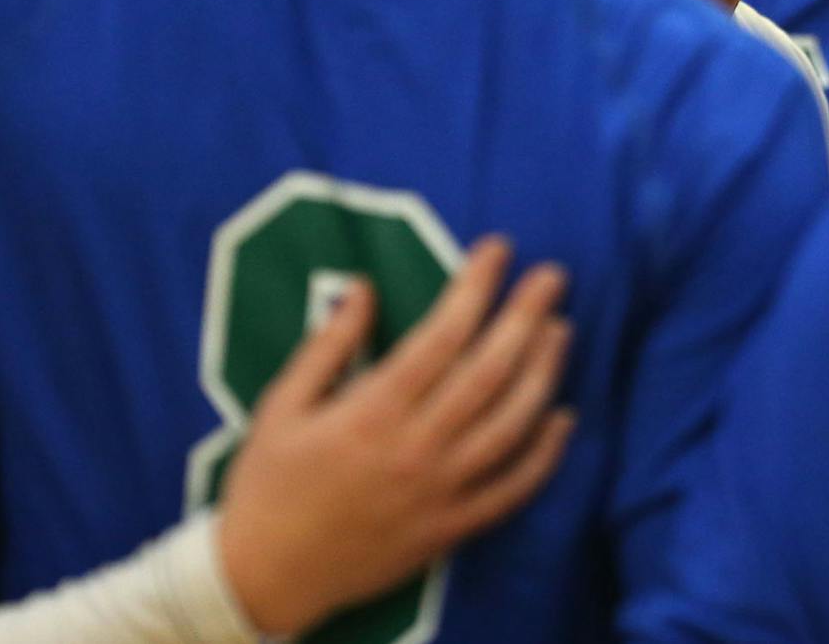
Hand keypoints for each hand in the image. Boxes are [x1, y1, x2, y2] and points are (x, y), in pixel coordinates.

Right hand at [215, 237, 574, 635]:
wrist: (266, 579)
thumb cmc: (267, 485)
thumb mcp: (282, 405)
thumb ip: (328, 345)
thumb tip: (365, 287)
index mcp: (371, 411)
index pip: (442, 335)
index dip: (476, 286)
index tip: (497, 249)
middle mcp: (416, 448)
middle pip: (489, 371)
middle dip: (526, 316)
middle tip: (552, 277)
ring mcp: (440, 492)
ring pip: (511, 425)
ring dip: (542, 373)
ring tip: (560, 330)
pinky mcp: (451, 529)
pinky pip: (511, 490)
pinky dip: (544, 455)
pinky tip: (562, 418)